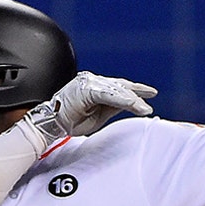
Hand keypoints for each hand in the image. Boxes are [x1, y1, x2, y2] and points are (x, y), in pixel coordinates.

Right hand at [25, 71, 157, 139]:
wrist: (53, 124)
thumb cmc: (72, 121)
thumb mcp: (99, 115)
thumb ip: (113, 107)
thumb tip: (130, 105)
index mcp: (95, 87)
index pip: (119, 87)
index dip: (135, 91)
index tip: (150, 93)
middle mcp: (93, 81)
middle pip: (120, 86)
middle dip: (137, 93)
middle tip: (151, 98)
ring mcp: (89, 83)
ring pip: (116, 90)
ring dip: (132, 100)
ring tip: (144, 108)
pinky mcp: (86, 89)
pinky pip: (108, 94)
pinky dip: (122, 99)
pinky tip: (133, 104)